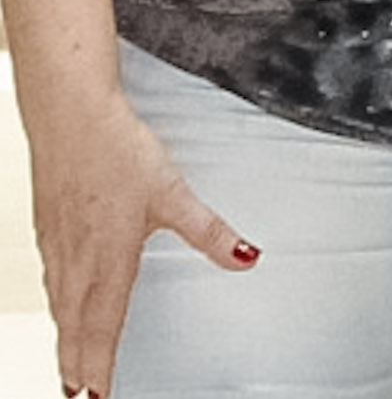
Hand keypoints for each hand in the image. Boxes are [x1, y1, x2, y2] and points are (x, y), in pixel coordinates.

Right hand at [26, 91, 255, 395]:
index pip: (103, 327)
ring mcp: (57, 246)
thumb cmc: (117, 151)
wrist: (69, 117)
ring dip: (64, 342)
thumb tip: (247, 258)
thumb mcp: (174, 193)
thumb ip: (210, 231)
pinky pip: (51, 283)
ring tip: (69, 372)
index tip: (97, 396)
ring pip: (59, 307)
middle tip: (78, 398)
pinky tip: (61, 310)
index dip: (98, 365)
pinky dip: (56, 309)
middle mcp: (76, 260)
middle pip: (74, 327)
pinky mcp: (48, 229)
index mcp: (107, 259)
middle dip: (76, 366)